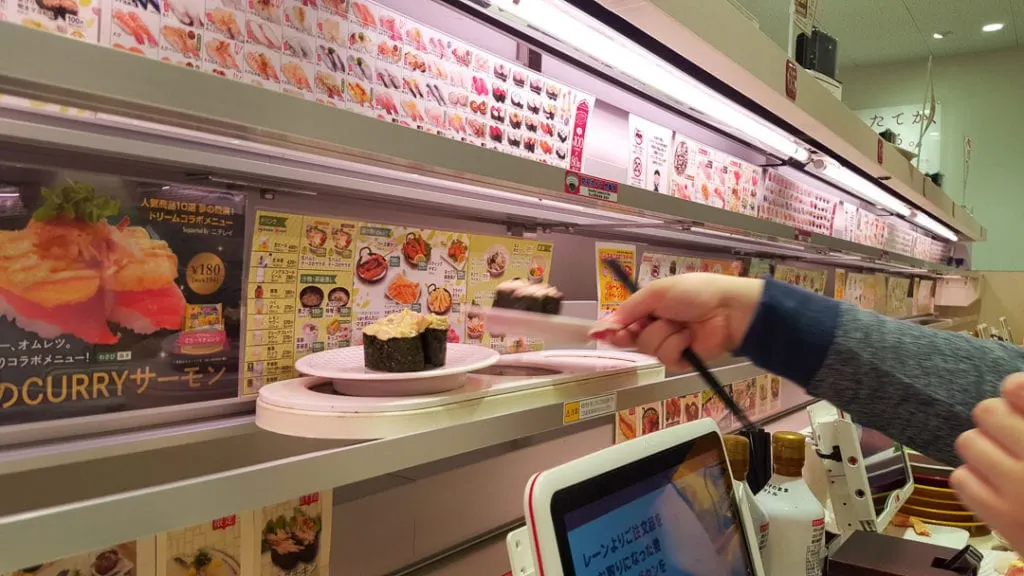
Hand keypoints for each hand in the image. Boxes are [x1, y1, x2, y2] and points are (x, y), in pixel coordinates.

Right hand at [596, 274, 763, 370]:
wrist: (727, 309)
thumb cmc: (694, 293)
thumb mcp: (656, 293)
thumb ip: (628, 309)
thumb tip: (602, 324)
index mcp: (649, 309)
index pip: (622, 323)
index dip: (612, 329)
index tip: (601, 333)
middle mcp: (656, 327)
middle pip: (631, 339)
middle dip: (635, 333)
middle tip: (643, 325)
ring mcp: (668, 344)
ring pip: (649, 347)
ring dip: (664, 334)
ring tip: (681, 324)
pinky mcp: (681, 360)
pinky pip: (666, 358)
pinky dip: (677, 345)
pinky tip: (688, 337)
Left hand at [951, 373, 1023, 552]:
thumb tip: (1013, 387)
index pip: (1017, 388)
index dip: (1015, 389)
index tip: (1016, 395)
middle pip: (986, 411)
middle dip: (996, 420)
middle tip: (1012, 435)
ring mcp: (1020, 489)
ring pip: (968, 442)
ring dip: (983, 449)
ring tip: (1006, 462)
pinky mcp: (1002, 518)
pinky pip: (961, 479)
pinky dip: (975, 480)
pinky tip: (997, 486)